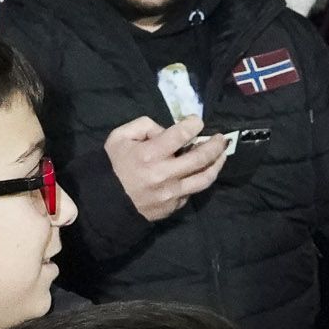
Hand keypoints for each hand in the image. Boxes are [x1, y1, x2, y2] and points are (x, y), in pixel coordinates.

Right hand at [105, 114, 226, 220]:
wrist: (105, 202)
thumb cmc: (113, 166)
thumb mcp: (120, 137)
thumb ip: (145, 126)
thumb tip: (166, 131)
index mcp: (149, 154)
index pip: (181, 134)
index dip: (194, 124)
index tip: (197, 121)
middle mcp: (165, 174)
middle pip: (201, 157)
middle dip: (216, 144)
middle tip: (221, 138)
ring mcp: (172, 193)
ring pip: (205, 178)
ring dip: (218, 164)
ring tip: (222, 155)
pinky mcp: (174, 206)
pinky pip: (192, 191)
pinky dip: (198, 179)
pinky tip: (201, 171)